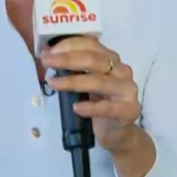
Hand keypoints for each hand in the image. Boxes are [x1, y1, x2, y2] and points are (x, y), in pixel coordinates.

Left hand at [41, 37, 141, 153]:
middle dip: (66, 59)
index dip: (69, 45)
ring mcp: (127, 89)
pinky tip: (76, 108)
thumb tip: (46, 55)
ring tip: (53, 83)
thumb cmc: (97, 102)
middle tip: (46, 62)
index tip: (49, 51)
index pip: (91, 44)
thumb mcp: (83, 82)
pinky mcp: (130, 109)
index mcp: (110, 59)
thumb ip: (70, 68)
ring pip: (99, 81)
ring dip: (72, 81)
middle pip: (93, 60)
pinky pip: (108, 107)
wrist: (116, 131)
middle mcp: (121, 70)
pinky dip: (90, 107)